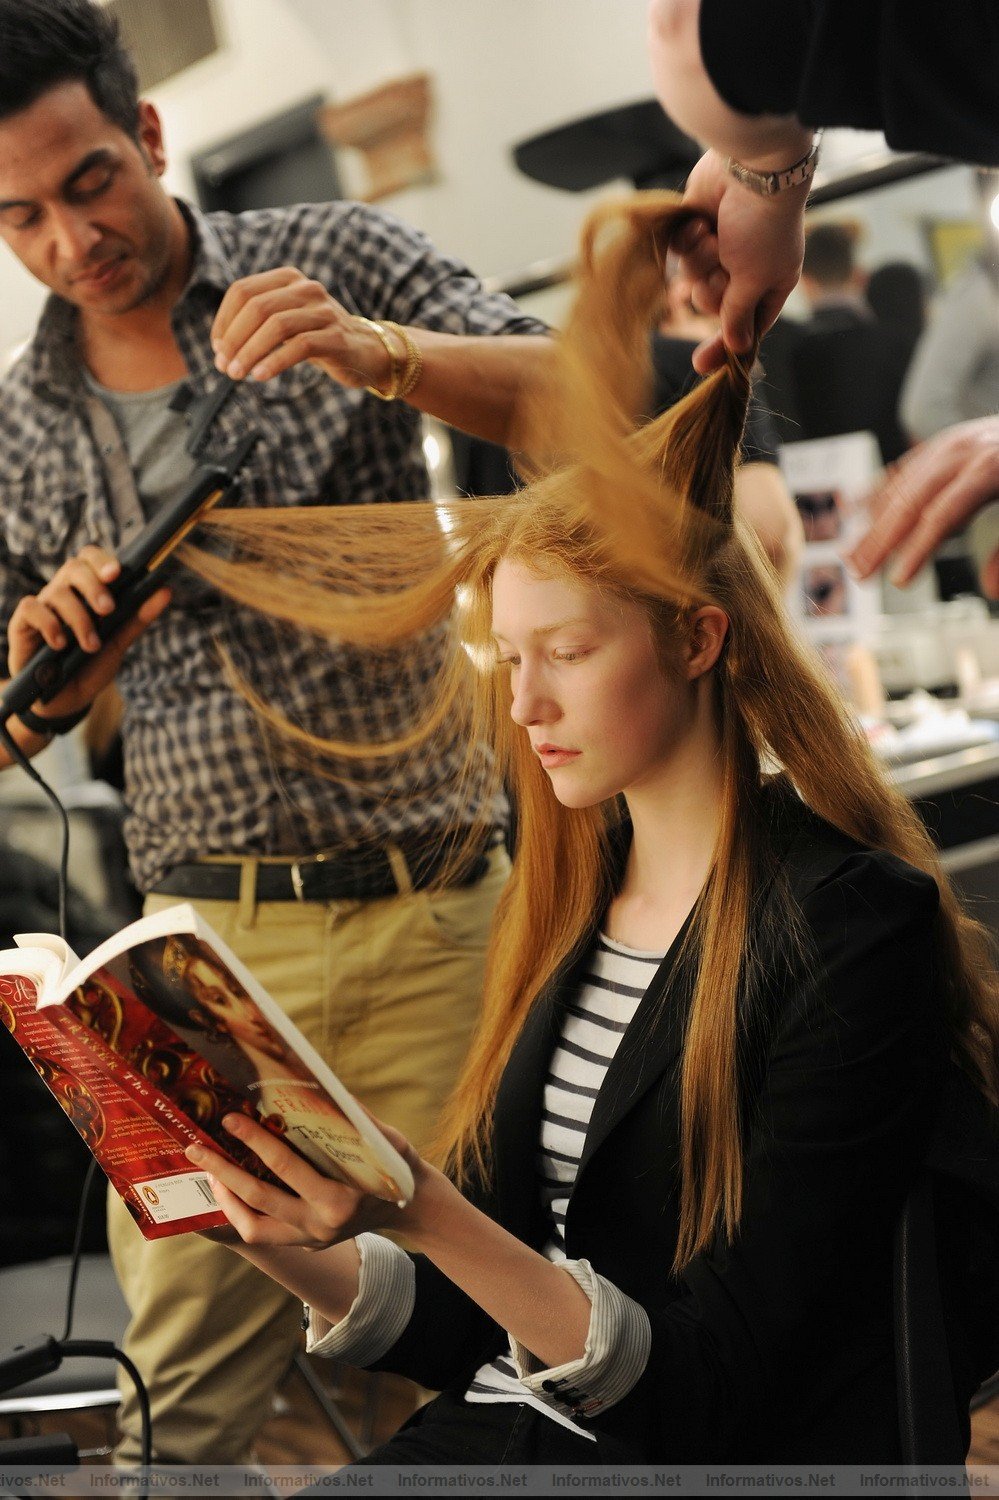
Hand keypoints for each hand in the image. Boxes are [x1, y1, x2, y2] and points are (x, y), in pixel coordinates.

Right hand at [6, 546, 169, 721]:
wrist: (66, 700)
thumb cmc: (91, 665)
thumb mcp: (118, 643)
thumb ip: (138, 617)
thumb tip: (165, 590)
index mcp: (86, 590)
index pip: (91, 559)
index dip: (102, 560)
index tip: (117, 573)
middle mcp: (64, 592)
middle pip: (73, 567)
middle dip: (94, 586)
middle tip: (108, 610)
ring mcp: (43, 606)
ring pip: (57, 592)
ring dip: (79, 618)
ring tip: (91, 646)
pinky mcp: (22, 623)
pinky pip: (31, 608)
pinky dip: (49, 624)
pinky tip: (61, 644)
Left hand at [185, 1111, 439, 1250]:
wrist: (411, 1206)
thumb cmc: (396, 1164)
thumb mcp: (384, 1139)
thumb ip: (352, 1117)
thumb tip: (312, 1083)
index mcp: (341, 1199)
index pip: (288, 1167)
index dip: (256, 1141)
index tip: (231, 1119)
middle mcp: (322, 1224)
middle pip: (259, 1198)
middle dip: (223, 1171)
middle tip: (197, 1147)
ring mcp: (312, 1239)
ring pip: (254, 1225)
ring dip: (226, 1198)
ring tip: (208, 1171)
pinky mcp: (305, 1245)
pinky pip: (263, 1233)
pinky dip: (241, 1212)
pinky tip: (229, 1189)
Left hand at [210, 267, 392, 389]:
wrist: (367, 352)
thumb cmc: (318, 339)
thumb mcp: (286, 324)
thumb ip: (256, 325)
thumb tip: (218, 347)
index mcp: (288, 279)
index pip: (243, 291)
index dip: (223, 321)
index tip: (217, 350)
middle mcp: (306, 288)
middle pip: (257, 307)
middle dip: (234, 339)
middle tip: (223, 367)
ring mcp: (324, 311)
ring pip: (276, 326)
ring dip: (250, 352)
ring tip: (236, 375)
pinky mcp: (336, 337)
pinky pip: (299, 346)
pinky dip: (275, 362)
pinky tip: (260, 376)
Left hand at [672, 149, 808, 372]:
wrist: (750, 169)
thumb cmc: (763, 227)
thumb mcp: (755, 279)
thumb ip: (739, 314)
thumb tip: (738, 348)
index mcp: (771, 282)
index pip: (746, 325)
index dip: (727, 344)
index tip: (702, 365)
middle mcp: (745, 268)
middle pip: (713, 305)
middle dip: (713, 289)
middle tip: (723, 270)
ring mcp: (719, 247)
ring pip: (693, 279)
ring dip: (701, 260)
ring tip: (715, 237)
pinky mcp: (696, 228)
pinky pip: (680, 253)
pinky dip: (689, 240)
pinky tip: (702, 223)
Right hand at [845, 417, 998, 595]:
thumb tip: (991, 589)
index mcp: (990, 468)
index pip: (943, 514)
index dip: (919, 549)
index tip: (899, 581)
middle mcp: (965, 450)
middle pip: (912, 500)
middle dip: (882, 540)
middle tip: (859, 575)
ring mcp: (952, 442)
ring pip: (903, 484)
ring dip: (875, 523)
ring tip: (853, 557)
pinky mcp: (947, 441)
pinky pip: (907, 467)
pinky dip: (882, 489)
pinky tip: (859, 510)